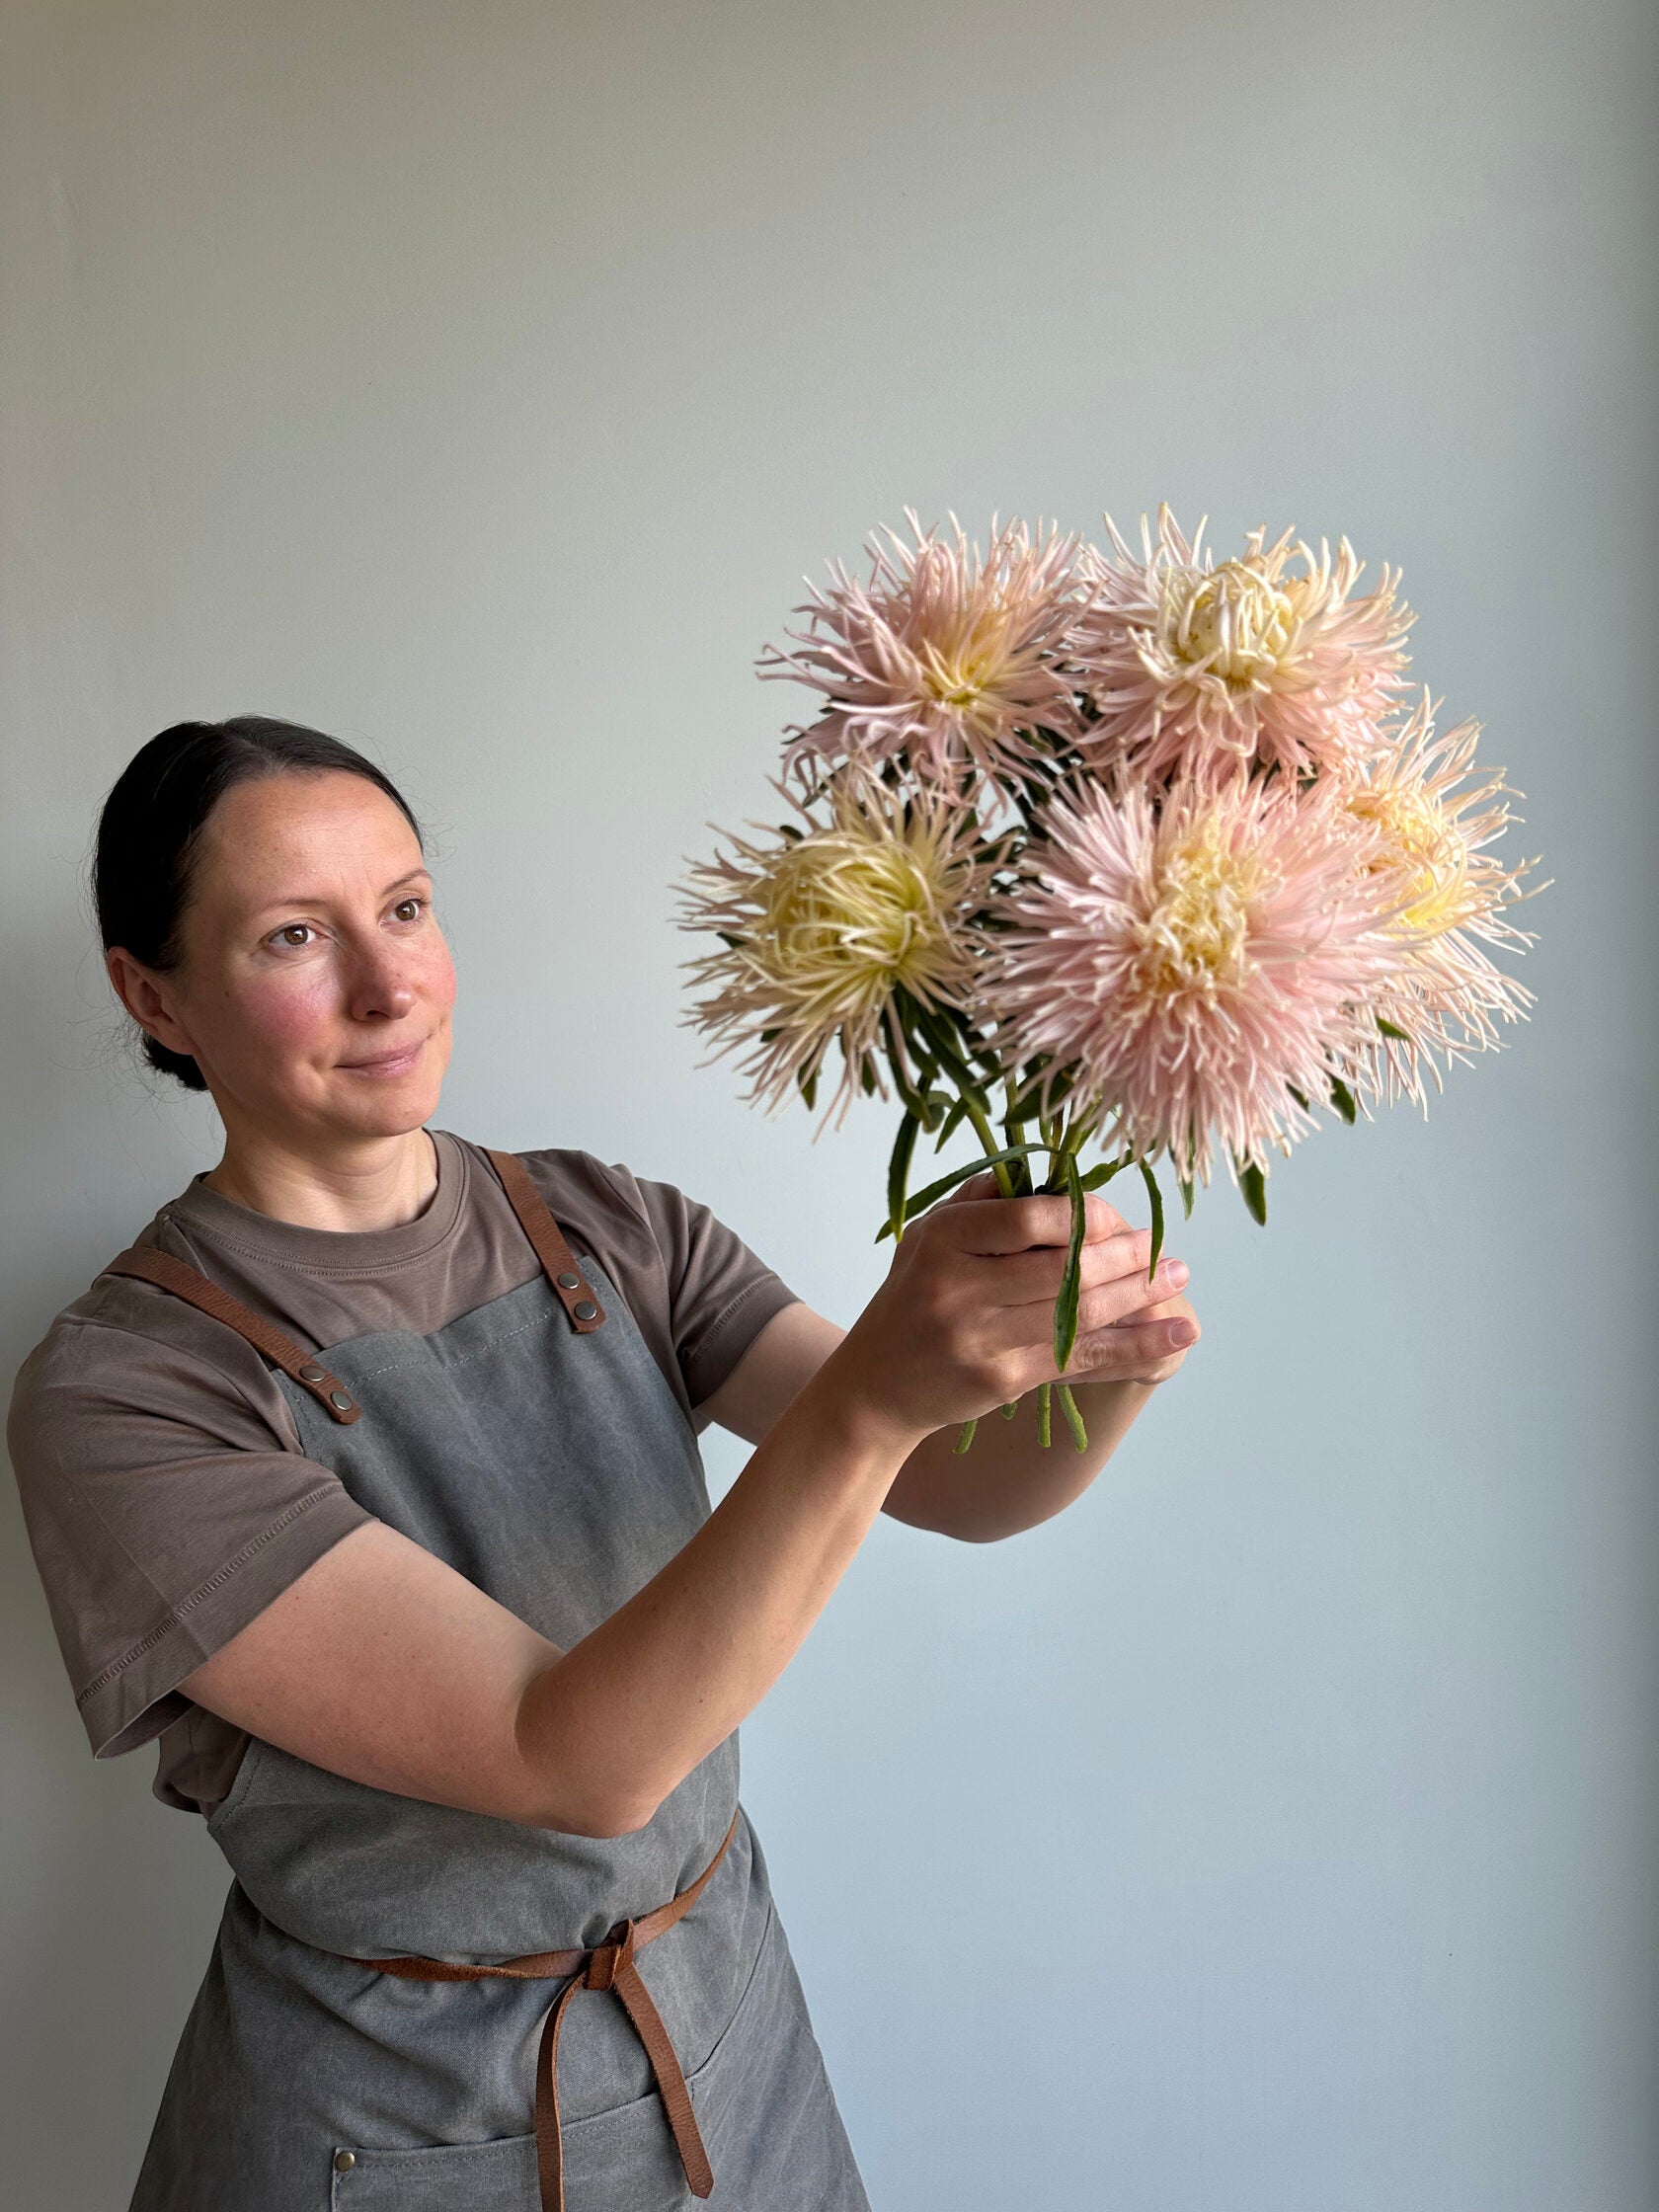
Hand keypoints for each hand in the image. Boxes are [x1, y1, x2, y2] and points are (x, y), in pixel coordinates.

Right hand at [830, 1167, 1198, 1437]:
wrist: (876, 1385)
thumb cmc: (913, 1296)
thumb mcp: (929, 1236)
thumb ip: (985, 1201)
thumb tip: (1057, 1173)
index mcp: (942, 1240)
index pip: (1028, 1219)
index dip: (1084, 1216)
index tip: (1116, 1218)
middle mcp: (958, 1289)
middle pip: (1063, 1269)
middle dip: (1126, 1257)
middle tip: (1165, 1248)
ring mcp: (981, 1339)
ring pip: (1079, 1314)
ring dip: (1141, 1296)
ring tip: (1180, 1278)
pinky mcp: (1002, 1380)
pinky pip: (1082, 1358)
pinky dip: (1136, 1346)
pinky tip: (1176, 1336)